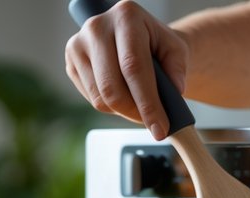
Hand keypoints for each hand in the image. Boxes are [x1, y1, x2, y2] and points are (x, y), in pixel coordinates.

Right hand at [65, 1, 188, 138]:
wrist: (139, 38)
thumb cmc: (157, 45)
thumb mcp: (176, 50)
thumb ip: (178, 70)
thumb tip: (173, 92)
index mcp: (125, 17)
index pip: (133, 67)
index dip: (147, 103)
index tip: (160, 128)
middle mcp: (97, 27)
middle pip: (112, 87)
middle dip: (135, 113)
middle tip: (153, 124)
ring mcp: (78, 44)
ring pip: (100, 98)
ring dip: (124, 112)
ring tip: (140, 106)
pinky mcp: (71, 63)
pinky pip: (92, 99)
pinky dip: (111, 107)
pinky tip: (124, 95)